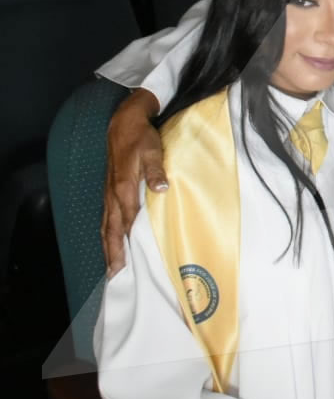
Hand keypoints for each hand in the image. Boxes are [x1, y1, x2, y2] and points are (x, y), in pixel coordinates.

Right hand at [102, 89, 165, 276]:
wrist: (124, 124)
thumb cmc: (141, 138)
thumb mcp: (153, 151)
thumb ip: (157, 171)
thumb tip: (161, 189)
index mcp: (125, 189)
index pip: (127, 222)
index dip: (128, 243)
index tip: (130, 262)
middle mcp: (114, 195)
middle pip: (112, 230)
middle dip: (113, 252)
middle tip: (116, 274)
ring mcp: (109, 193)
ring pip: (106, 225)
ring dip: (108, 246)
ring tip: (111, 266)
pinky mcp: (110, 190)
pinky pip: (106, 217)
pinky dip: (107, 232)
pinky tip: (110, 240)